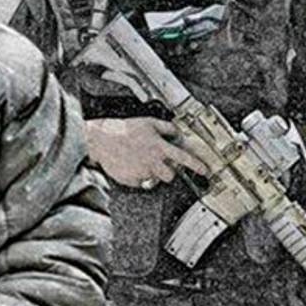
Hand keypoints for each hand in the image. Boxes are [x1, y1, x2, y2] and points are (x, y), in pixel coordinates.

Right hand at [86, 118, 211, 187]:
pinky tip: (131, 166)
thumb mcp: (148, 122)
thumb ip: (166, 128)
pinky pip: (141, 183)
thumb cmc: (122, 130)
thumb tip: (177, 131)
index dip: (197, 165)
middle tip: (159, 164)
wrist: (101, 140)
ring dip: (153, 173)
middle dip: (168, 171)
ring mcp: (142, 172)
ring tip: (141, 163)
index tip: (205, 171)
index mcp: (159, 147)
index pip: (184, 158)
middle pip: (171, 175)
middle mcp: (153, 161)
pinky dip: (139, 177)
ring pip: (155, 180)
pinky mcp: (132, 180)